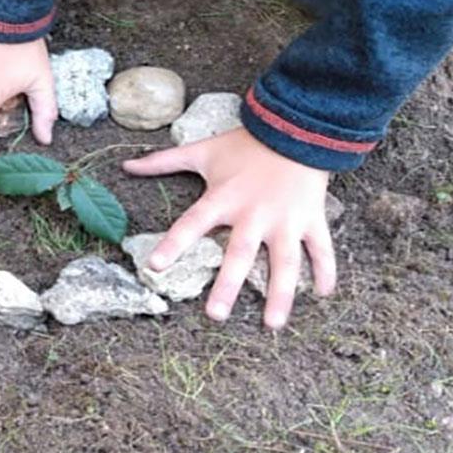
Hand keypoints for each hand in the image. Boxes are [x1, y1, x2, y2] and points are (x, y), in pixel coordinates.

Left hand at [122, 127, 333, 328]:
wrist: (295, 128)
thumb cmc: (244, 144)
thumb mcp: (202, 151)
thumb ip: (163, 162)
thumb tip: (126, 165)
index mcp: (224, 198)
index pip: (192, 223)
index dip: (173, 243)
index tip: (155, 266)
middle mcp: (254, 214)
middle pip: (239, 254)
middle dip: (228, 286)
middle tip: (215, 316)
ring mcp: (286, 219)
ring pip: (285, 263)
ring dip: (280, 294)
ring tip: (272, 325)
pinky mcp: (312, 219)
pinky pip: (321, 250)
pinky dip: (325, 271)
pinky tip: (323, 295)